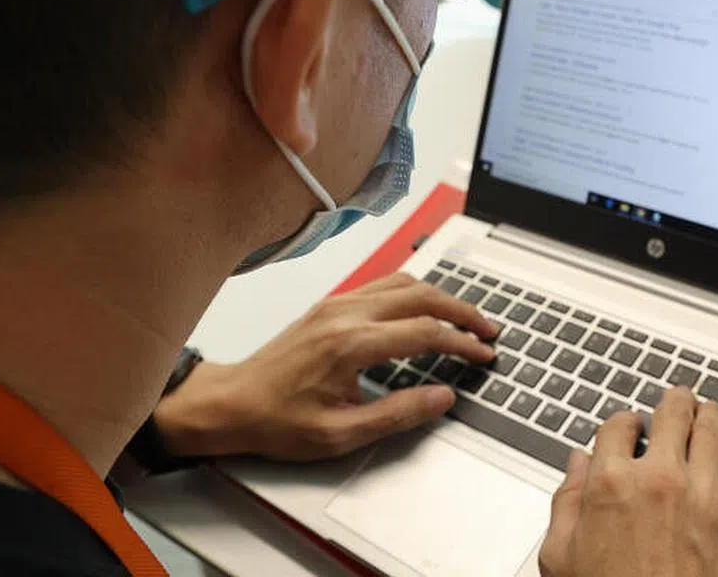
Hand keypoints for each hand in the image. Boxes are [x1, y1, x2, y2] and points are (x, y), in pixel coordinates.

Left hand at [151, 273, 498, 461]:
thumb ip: (397, 414)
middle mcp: (345, 314)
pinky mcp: (329, 305)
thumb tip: (441, 397)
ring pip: (402, 283)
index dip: (461, 342)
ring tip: (464, 318)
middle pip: (420, 295)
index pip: (424, 332)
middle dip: (461, 311)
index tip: (483, 354)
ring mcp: (336, 304)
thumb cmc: (278, 420)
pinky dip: (414, 293)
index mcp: (350, 345)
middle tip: (487, 330)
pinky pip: (382, 285)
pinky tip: (425, 309)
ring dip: (439, 296)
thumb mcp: (341, 434)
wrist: (231, 403)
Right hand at [539, 387, 717, 576]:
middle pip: (672, 414)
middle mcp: (660, 480)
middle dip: (673, 403)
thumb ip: (566, 502)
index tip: (628, 425)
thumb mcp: (561, 557)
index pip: (619, 424)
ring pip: (712, 430)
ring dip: (708, 415)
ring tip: (708, 411)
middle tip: (677, 399)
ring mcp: (704, 496)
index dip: (623, 421)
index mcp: (611, 483)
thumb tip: (577, 465)